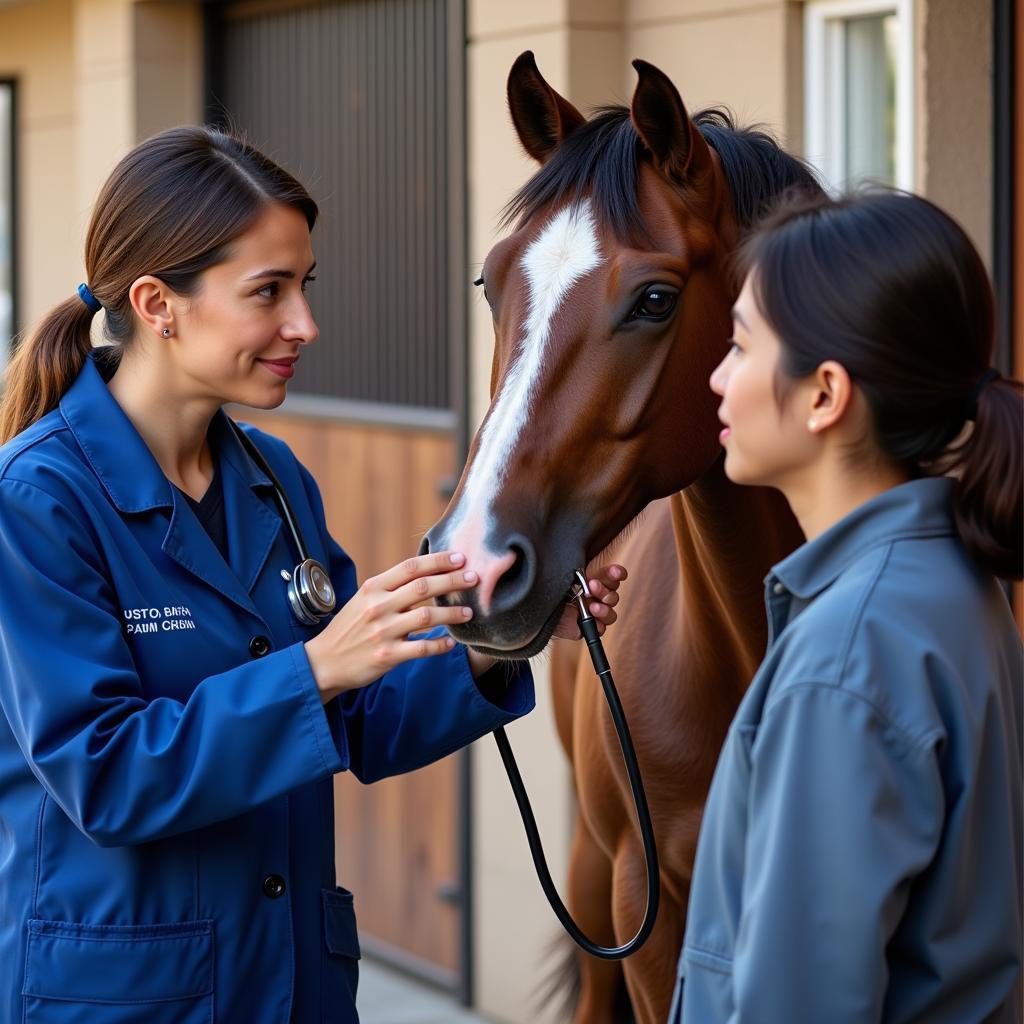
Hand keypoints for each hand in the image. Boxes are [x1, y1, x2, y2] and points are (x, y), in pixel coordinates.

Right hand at [304, 552, 477, 701]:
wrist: (323, 662)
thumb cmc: (349, 628)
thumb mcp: (363, 599)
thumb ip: (390, 587)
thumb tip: (425, 573)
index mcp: (373, 588)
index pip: (410, 567)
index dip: (438, 561)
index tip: (460, 558)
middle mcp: (378, 607)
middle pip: (424, 587)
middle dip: (453, 581)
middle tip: (474, 578)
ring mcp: (383, 632)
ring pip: (427, 617)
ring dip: (452, 614)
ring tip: (468, 612)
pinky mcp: (387, 656)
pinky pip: (421, 648)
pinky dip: (439, 645)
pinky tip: (451, 642)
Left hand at [552, 564, 626, 639]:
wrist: (537, 610)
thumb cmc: (550, 589)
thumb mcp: (562, 575)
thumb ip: (575, 570)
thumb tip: (584, 564)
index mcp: (594, 582)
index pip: (612, 577)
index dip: (617, 574)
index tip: (615, 572)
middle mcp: (597, 599)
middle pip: (613, 595)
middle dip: (605, 590)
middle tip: (592, 585)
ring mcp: (594, 615)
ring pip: (611, 614)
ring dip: (604, 609)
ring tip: (592, 606)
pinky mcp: (588, 628)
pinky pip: (601, 628)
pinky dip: (597, 623)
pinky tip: (590, 617)